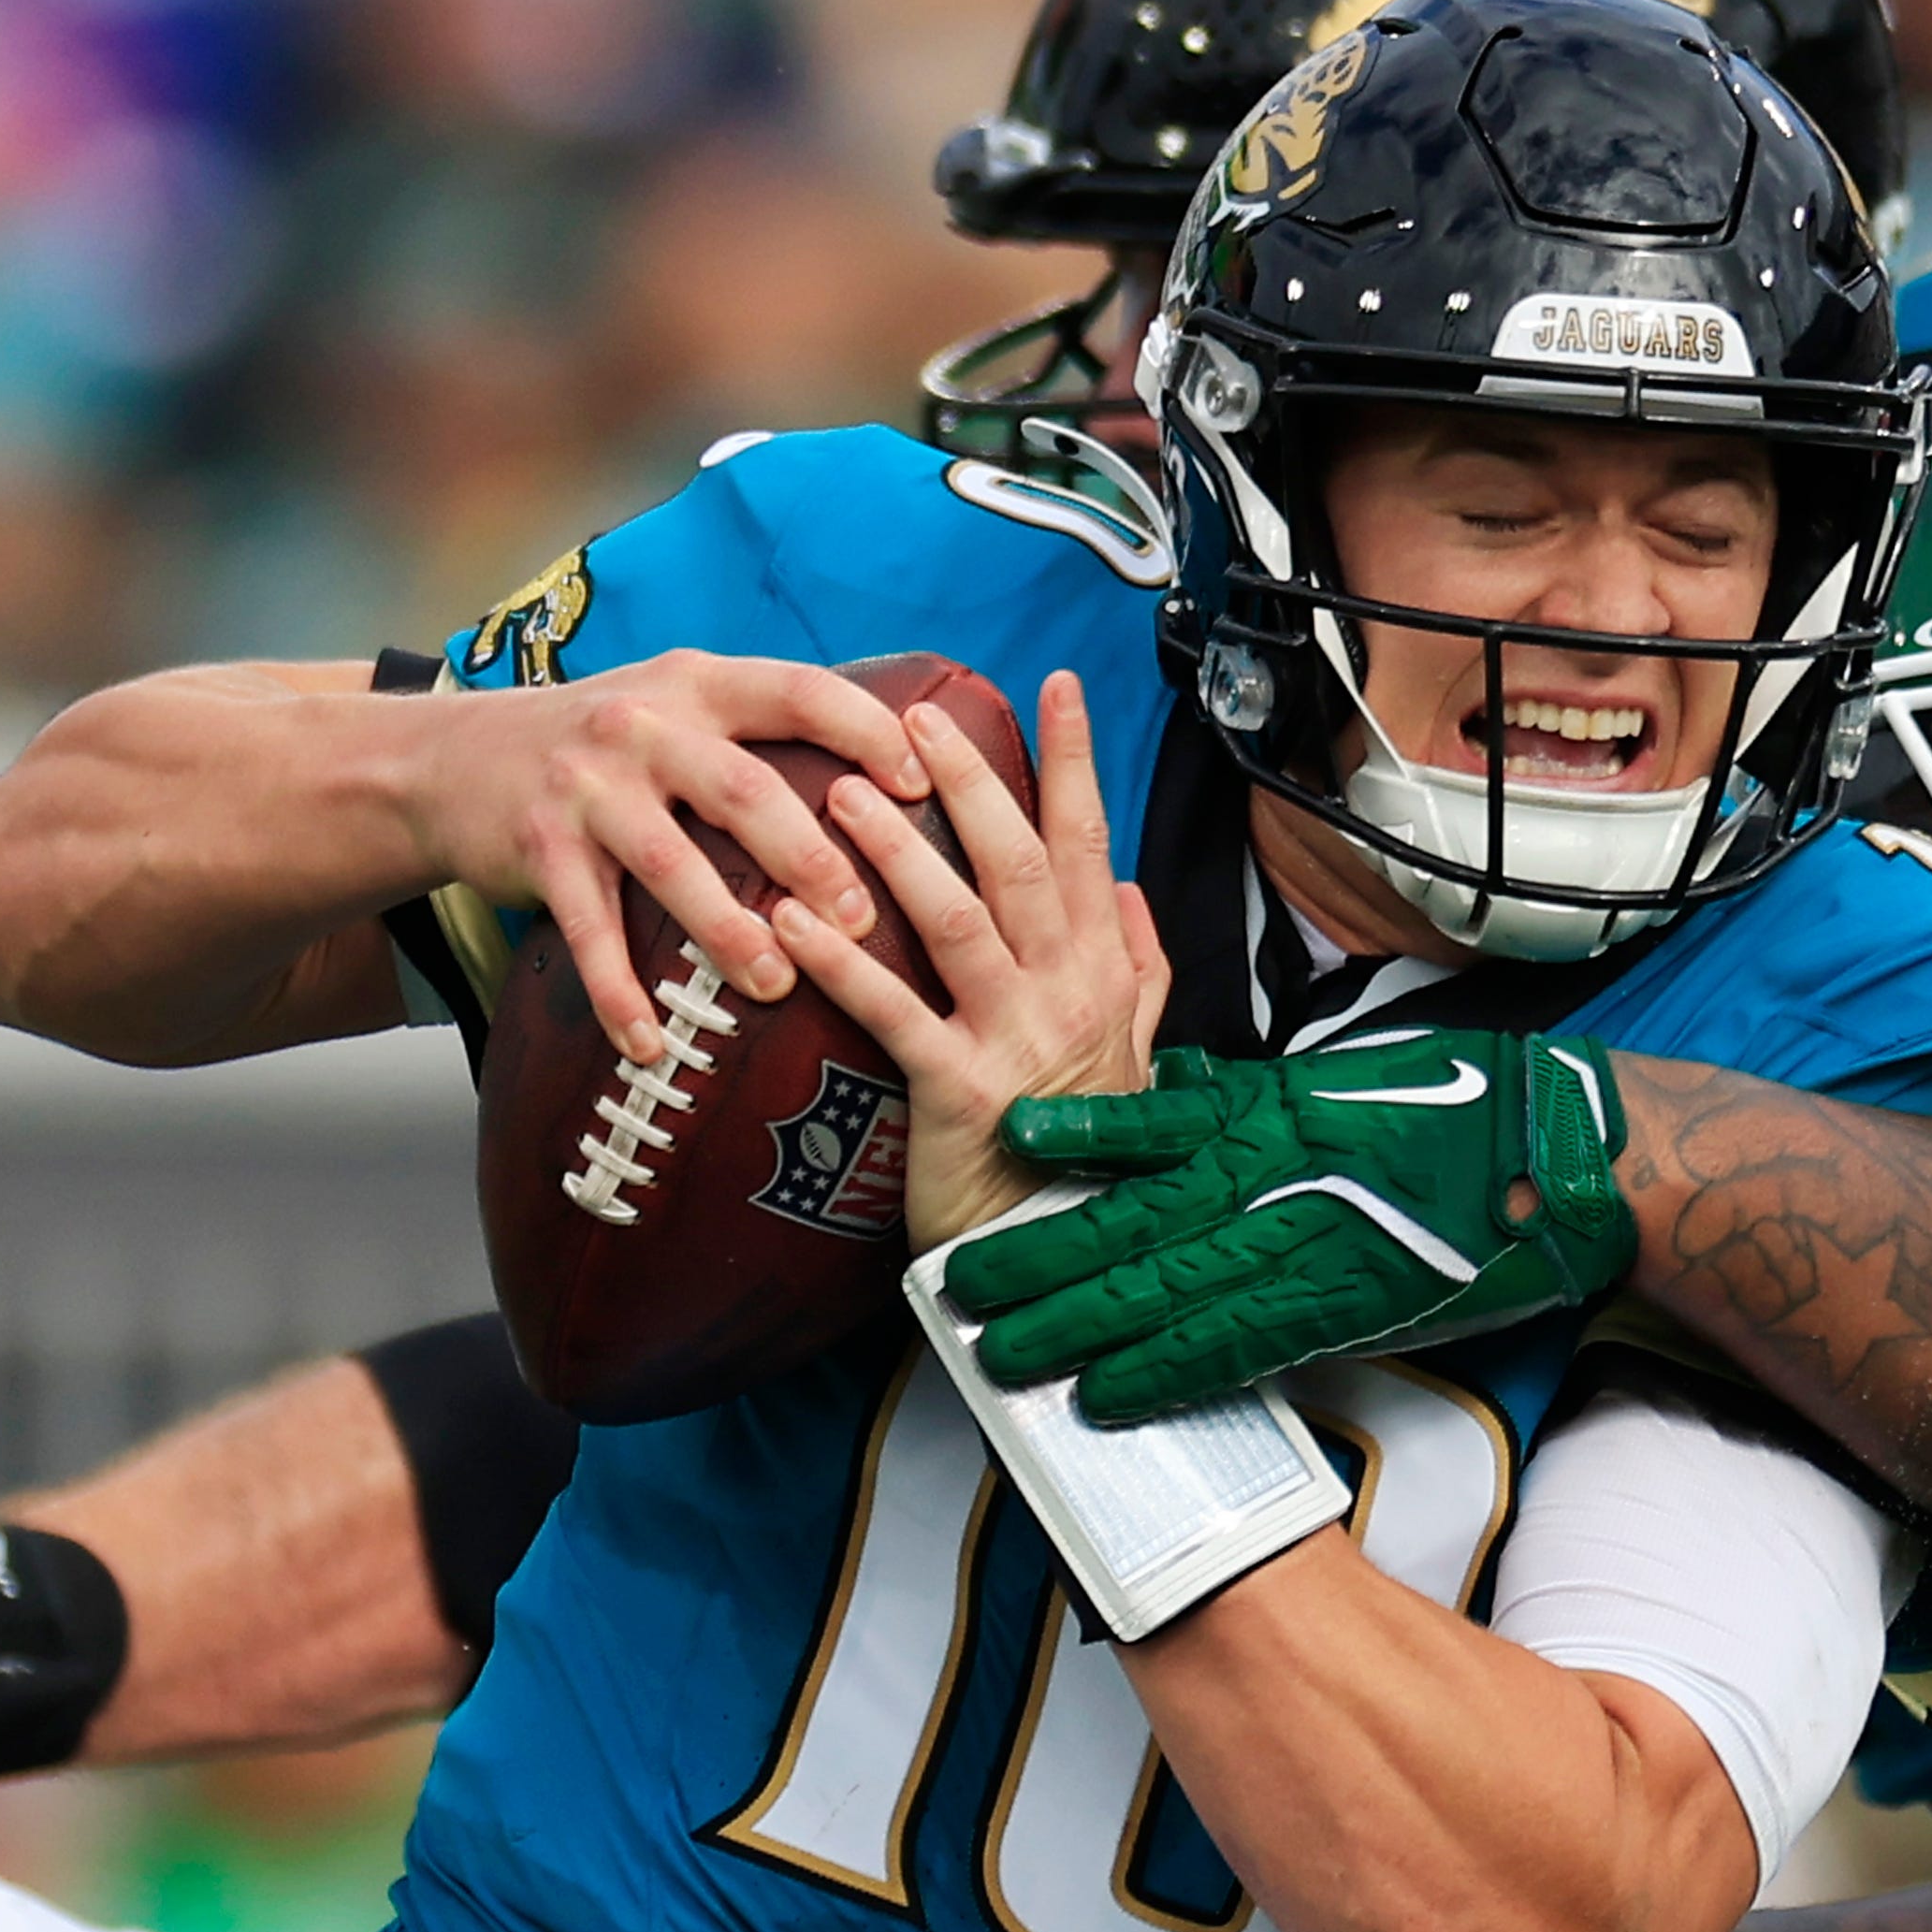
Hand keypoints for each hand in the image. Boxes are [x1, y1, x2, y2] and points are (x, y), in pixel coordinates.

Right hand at [450, 652, 930, 1065]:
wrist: (448, 759)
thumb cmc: (597, 748)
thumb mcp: (672, 706)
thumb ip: (753, 733)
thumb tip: (879, 790)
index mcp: (697, 685)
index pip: (797, 691)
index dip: (864, 731)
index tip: (921, 783)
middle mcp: (642, 725)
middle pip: (742, 788)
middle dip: (807, 856)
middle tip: (857, 918)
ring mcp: (586, 786)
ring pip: (670, 863)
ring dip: (726, 930)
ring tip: (775, 984)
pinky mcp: (538, 848)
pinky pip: (586, 932)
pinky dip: (619, 994)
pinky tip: (650, 1046)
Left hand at [774, 673, 1168, 1246]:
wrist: (1059, 1246)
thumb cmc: (1090, 1147)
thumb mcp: (1135, 1048)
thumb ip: (1139, 963)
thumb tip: (1130, 888)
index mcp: (1104, 970)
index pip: (1090, 842)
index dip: (1074, 761)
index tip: (1057, 686)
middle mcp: (1068, 990)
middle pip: (1018, 861)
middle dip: (968, 780)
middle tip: (911, 721)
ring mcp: (1017, 1038)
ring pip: (957, 919)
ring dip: (895, 850)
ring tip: (837, 794)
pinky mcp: (959, 1089)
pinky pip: (893, 1011)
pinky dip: (841, 963)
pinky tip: (791, 920)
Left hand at [942, 1031, 1637, 1419]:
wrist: (1554, 1162)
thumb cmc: (1451, 1113)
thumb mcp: (1333, 1084)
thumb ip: (1242, 1101)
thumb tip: (1161, 1093)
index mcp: (1267, 1114)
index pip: (1147, 1126)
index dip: (1071, 1141)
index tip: (1002, 1144)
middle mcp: (1270, 1178)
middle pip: (1128, 1220)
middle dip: (1037, 1258)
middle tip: (956, 1287)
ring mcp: (1300, 1247)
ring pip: (1161, 1291)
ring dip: (1075, 1329)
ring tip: (1002, 1354)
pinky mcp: (1337, 1309)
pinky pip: (1231, 1349)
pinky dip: (1164, 1375)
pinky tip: (1105, 1396)